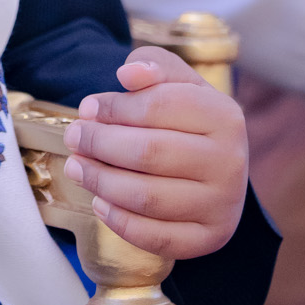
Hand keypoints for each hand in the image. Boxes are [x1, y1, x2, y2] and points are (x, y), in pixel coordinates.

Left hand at [62, 45, 247, 259]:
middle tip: (73, 137)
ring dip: (101, 182)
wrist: (217, 172)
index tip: (87, 108)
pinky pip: (156, 237)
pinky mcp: (209, 238)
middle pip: (149, 152)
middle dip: (100, 144)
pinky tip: (99, 202)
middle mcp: (230, 162)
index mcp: (225, 116)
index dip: (114, 107)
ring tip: (77, 167)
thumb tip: (128, 74)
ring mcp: (222, 205)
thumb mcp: (177, 83)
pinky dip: (120, 221)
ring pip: (147, 197)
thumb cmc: (186, 119)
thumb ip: (153, 66)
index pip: (158, 106)